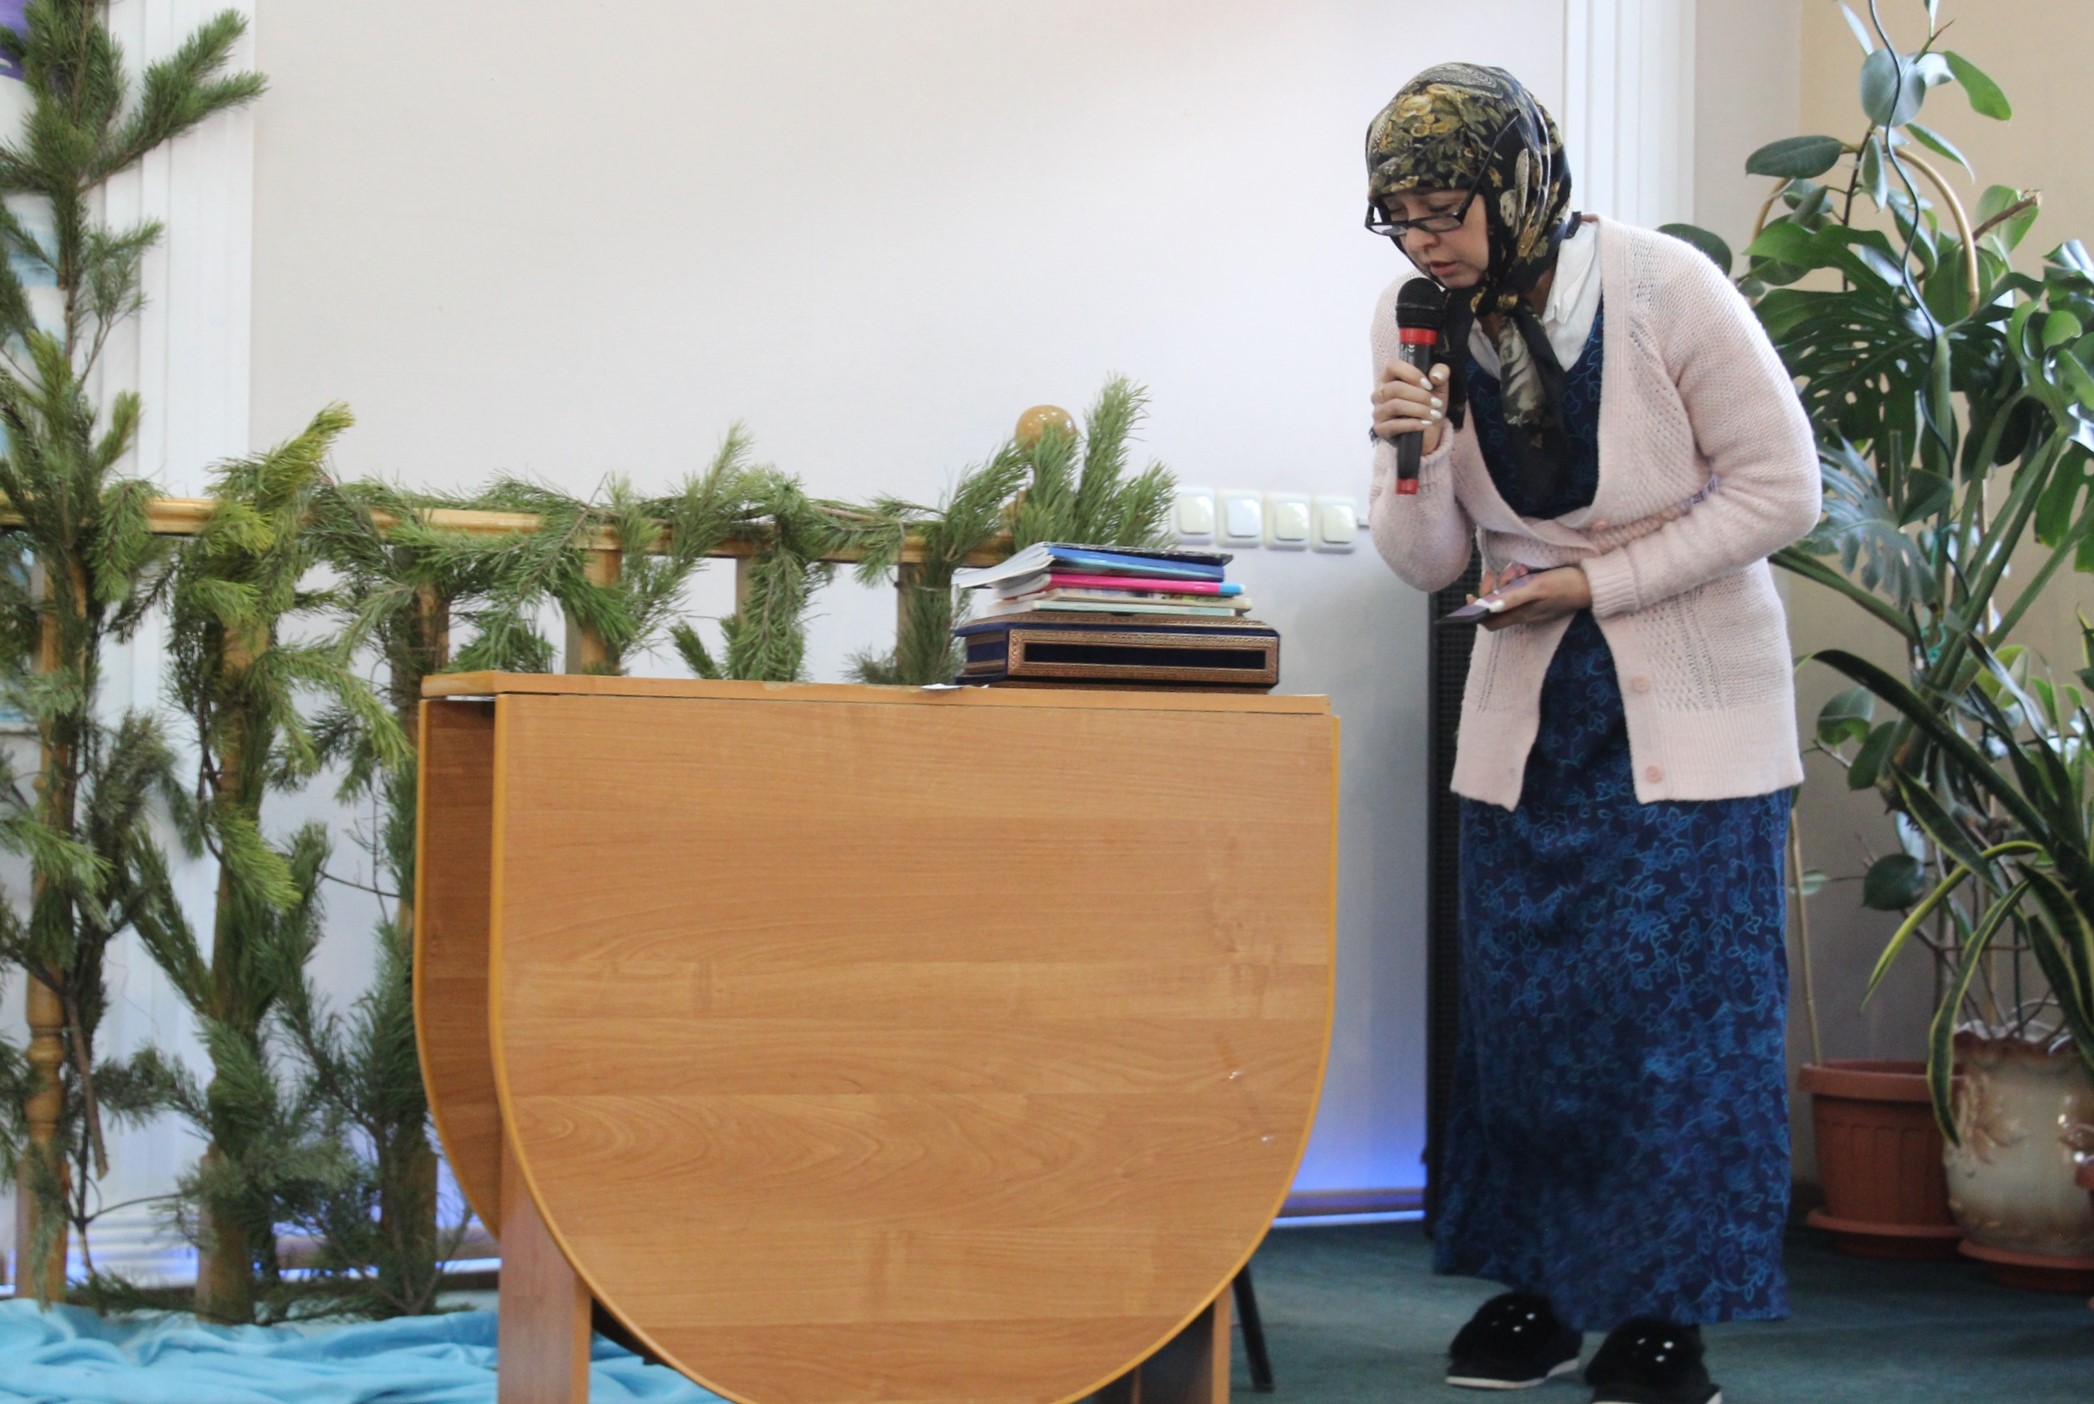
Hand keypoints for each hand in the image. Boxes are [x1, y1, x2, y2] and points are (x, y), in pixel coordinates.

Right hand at [1373, 360, 1450, 454]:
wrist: (1429, 433)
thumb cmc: (1430, 406)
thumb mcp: (1440, 387)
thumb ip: (1441, 373)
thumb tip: (1435, 376)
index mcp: (1391, 378)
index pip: (1393, 366)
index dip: (1412, 373)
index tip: (1428, 384)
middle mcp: (1380, 393)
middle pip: (1395, 388)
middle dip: (1420, 396)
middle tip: (1436, 403)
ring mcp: (1378, 412)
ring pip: (1395, 405)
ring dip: (1419, 410)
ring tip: (1434, 415)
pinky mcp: (1380, 429)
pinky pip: (1394, 425)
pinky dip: (1413, 424)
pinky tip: (1426, 424)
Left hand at [1471, 564, 1592, 630]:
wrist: (1594, 585)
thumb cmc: (1566, 585)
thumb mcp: (1538, 586)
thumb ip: (1513, 597)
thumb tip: (1487, 606)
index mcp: (1522, 614)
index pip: (1489, 621)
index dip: (1475, 611)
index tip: (1471, 594)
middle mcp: (1525, 614)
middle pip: (1497, 606)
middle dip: (1494, 588)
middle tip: (1504, 572)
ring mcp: (1534, 607)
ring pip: (1509, 597)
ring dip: (1508, 581)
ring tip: (1520, 568)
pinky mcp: (1541, 599)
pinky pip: (1521, 592)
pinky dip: (1519, 581)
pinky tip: (1527, 570)